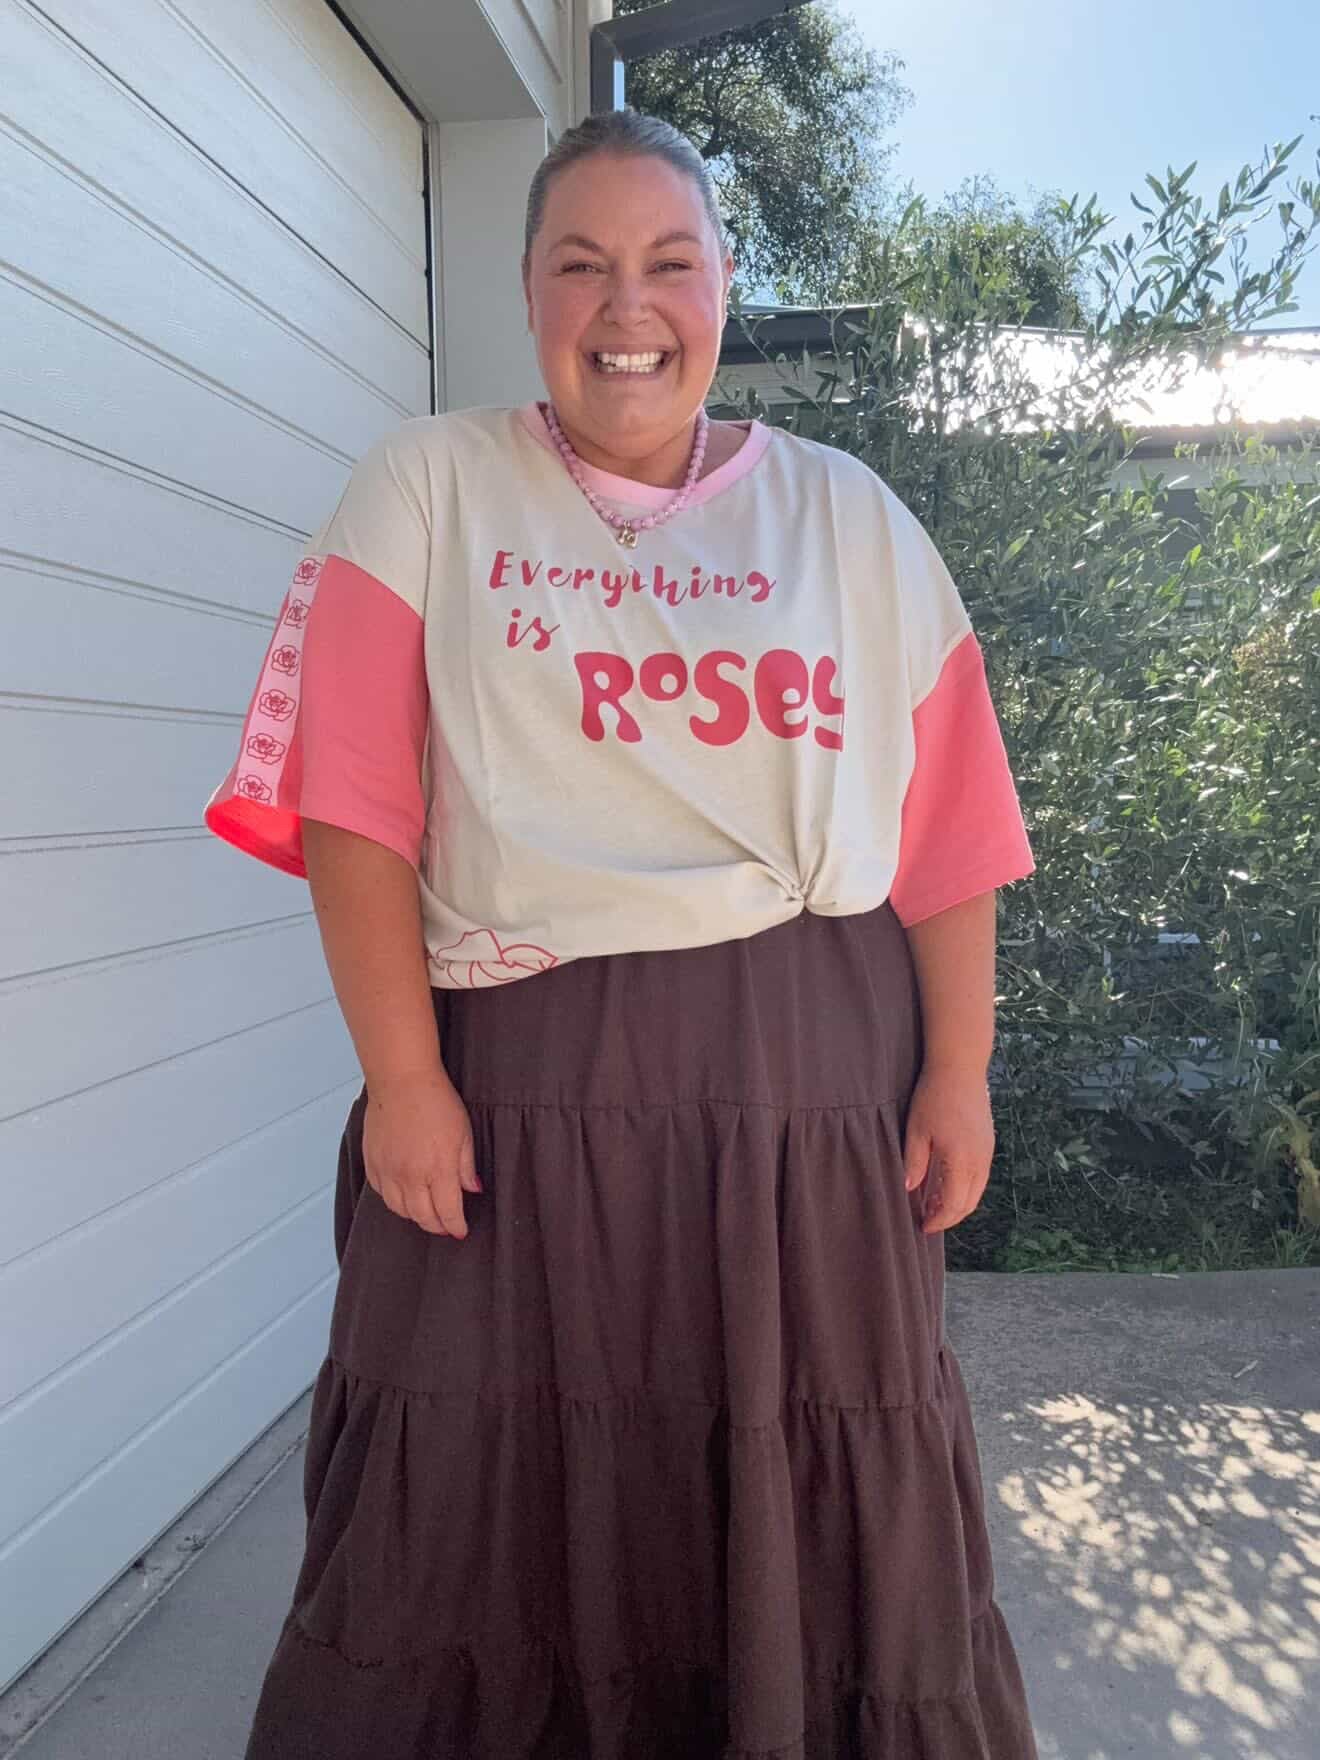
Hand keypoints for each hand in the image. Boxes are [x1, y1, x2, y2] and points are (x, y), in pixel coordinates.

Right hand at [362, 1067, 480, 1236]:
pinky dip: (394, 1200)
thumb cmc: (435, 1100)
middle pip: (422, 1217)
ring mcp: (388, 1170)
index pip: (447, 1212)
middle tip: (446, 1226)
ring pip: (399, 1210)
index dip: (456, 1226)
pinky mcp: (372, 1162)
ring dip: (415, 1216)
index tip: (461, 1230)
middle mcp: (410, 1175)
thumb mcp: (464, 1132)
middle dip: (437, 1226)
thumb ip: (466, 1166)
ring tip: (426, 1213)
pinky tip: (404, 1195)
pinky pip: (382, 1193)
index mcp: (438, 1169)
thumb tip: (472, 1189)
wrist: (401, 1079)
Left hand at [902, 1064, 995, 1234]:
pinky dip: (965, 1187)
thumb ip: (914, 1163)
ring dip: (957, 1202)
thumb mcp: (916, 1131)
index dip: (938, 1220)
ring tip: (933, 1203)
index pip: (953, 1205)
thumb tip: (908, 1190)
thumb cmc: (934, 1097)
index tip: (923, 1226)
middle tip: (927, 1219)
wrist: (960, 1068)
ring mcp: (987, 1152)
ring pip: (976, 1191)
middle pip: (968, 1203)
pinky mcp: (988, 1143)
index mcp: (961, 1160)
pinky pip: (979, 1176)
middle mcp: (980, 1160)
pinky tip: (946, 1182)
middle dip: (949, 1216)